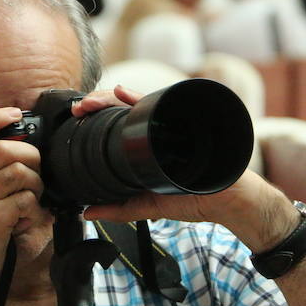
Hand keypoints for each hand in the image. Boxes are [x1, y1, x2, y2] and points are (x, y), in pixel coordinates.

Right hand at [0, 107, 45, 303]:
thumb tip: (17, 158)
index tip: (16, 113)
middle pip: (5, 149)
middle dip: (31, 156)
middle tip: (36, 174)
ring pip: (20, 173)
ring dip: (36, 185)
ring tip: (32, 201)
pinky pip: (26, 201)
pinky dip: (34, 211)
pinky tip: (26, 222)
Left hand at [78, 86, 296, 251]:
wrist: (230, 202)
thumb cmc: (195, 200)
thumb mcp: (150, 207)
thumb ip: (119, 210)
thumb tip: (86, 213)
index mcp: (142, 150)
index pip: (113, 130)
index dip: (93, 123)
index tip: (75, 122)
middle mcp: (153, 134)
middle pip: (119, 112)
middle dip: (96, 105)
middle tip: (79, 109)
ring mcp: (168, 126)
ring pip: (134, 104)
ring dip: (109, 98)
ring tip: (91, 101)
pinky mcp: (183, 123)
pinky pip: (159, 105)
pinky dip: (138, 98)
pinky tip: (122, 92)